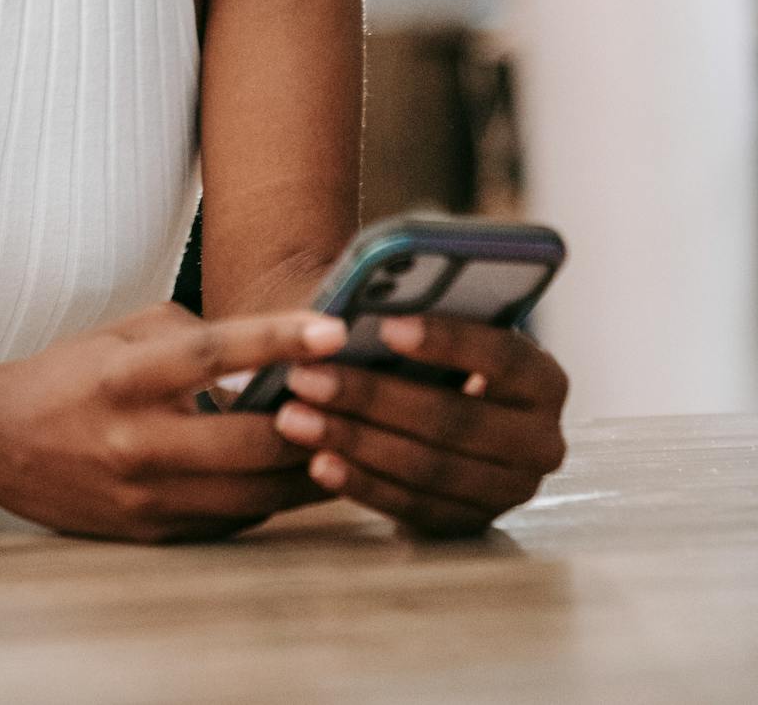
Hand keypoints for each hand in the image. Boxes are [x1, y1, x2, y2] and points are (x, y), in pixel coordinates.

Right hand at [0, 299, 349, 542]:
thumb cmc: (71, 375)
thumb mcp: (123, 332)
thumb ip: (193, 332)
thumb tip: (268, 349)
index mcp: (125, 378)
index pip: (211, 354)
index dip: (276, 340)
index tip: (332, 329)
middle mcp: (135, 443)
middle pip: (249, 442)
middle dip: (315, 420)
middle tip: (359, 394)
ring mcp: (146, 499)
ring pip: (253, 492)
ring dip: (308, 467)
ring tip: (349, 436)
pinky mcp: (153, 534)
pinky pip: (234, 519)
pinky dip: (271, 495)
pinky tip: (294, 472)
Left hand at [271, 313, 568, 537]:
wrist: (442, 412)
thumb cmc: (432, 355)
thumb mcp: (439, 329)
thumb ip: (414, 316)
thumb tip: (354, 312)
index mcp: (543, 380)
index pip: (502, 357)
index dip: (447, 341)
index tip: (386, 326)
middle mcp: (540, 442)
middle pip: (454, 419)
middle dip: (373, 398)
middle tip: (307, 377)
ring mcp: (508, 492)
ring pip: (428, 467)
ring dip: (354, 442)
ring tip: (294, 417)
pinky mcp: (471, 526)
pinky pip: (413, 508)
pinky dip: (362, 484)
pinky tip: (318, 463)